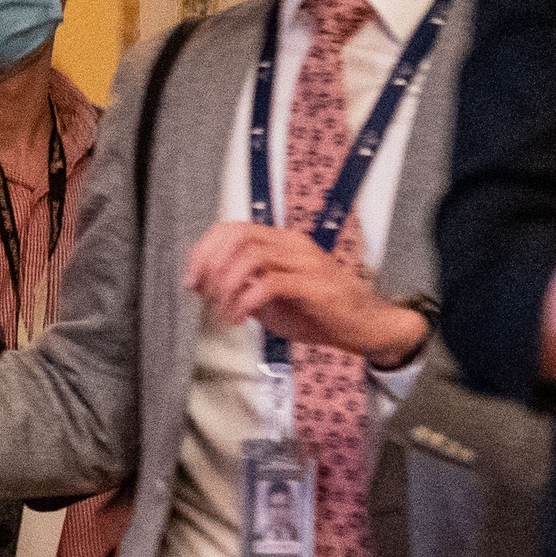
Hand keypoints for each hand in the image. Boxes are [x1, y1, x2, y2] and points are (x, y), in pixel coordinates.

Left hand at [184, 223, 420, 362]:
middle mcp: (293, 245)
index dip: (205, 250)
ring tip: (221, 309)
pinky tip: (239, 318)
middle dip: (210, 262)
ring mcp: (306, 262)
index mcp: (281, 243)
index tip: (191, 278)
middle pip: (239, 235)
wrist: (364, 327)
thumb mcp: (269, 300)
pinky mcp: (315, 285)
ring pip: (251, 256)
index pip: (233, 229)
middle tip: (199, 290)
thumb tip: (204, 285)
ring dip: (226, 284)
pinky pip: (270, 284)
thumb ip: (240, 288)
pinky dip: (245, 301)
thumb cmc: (319, 313)